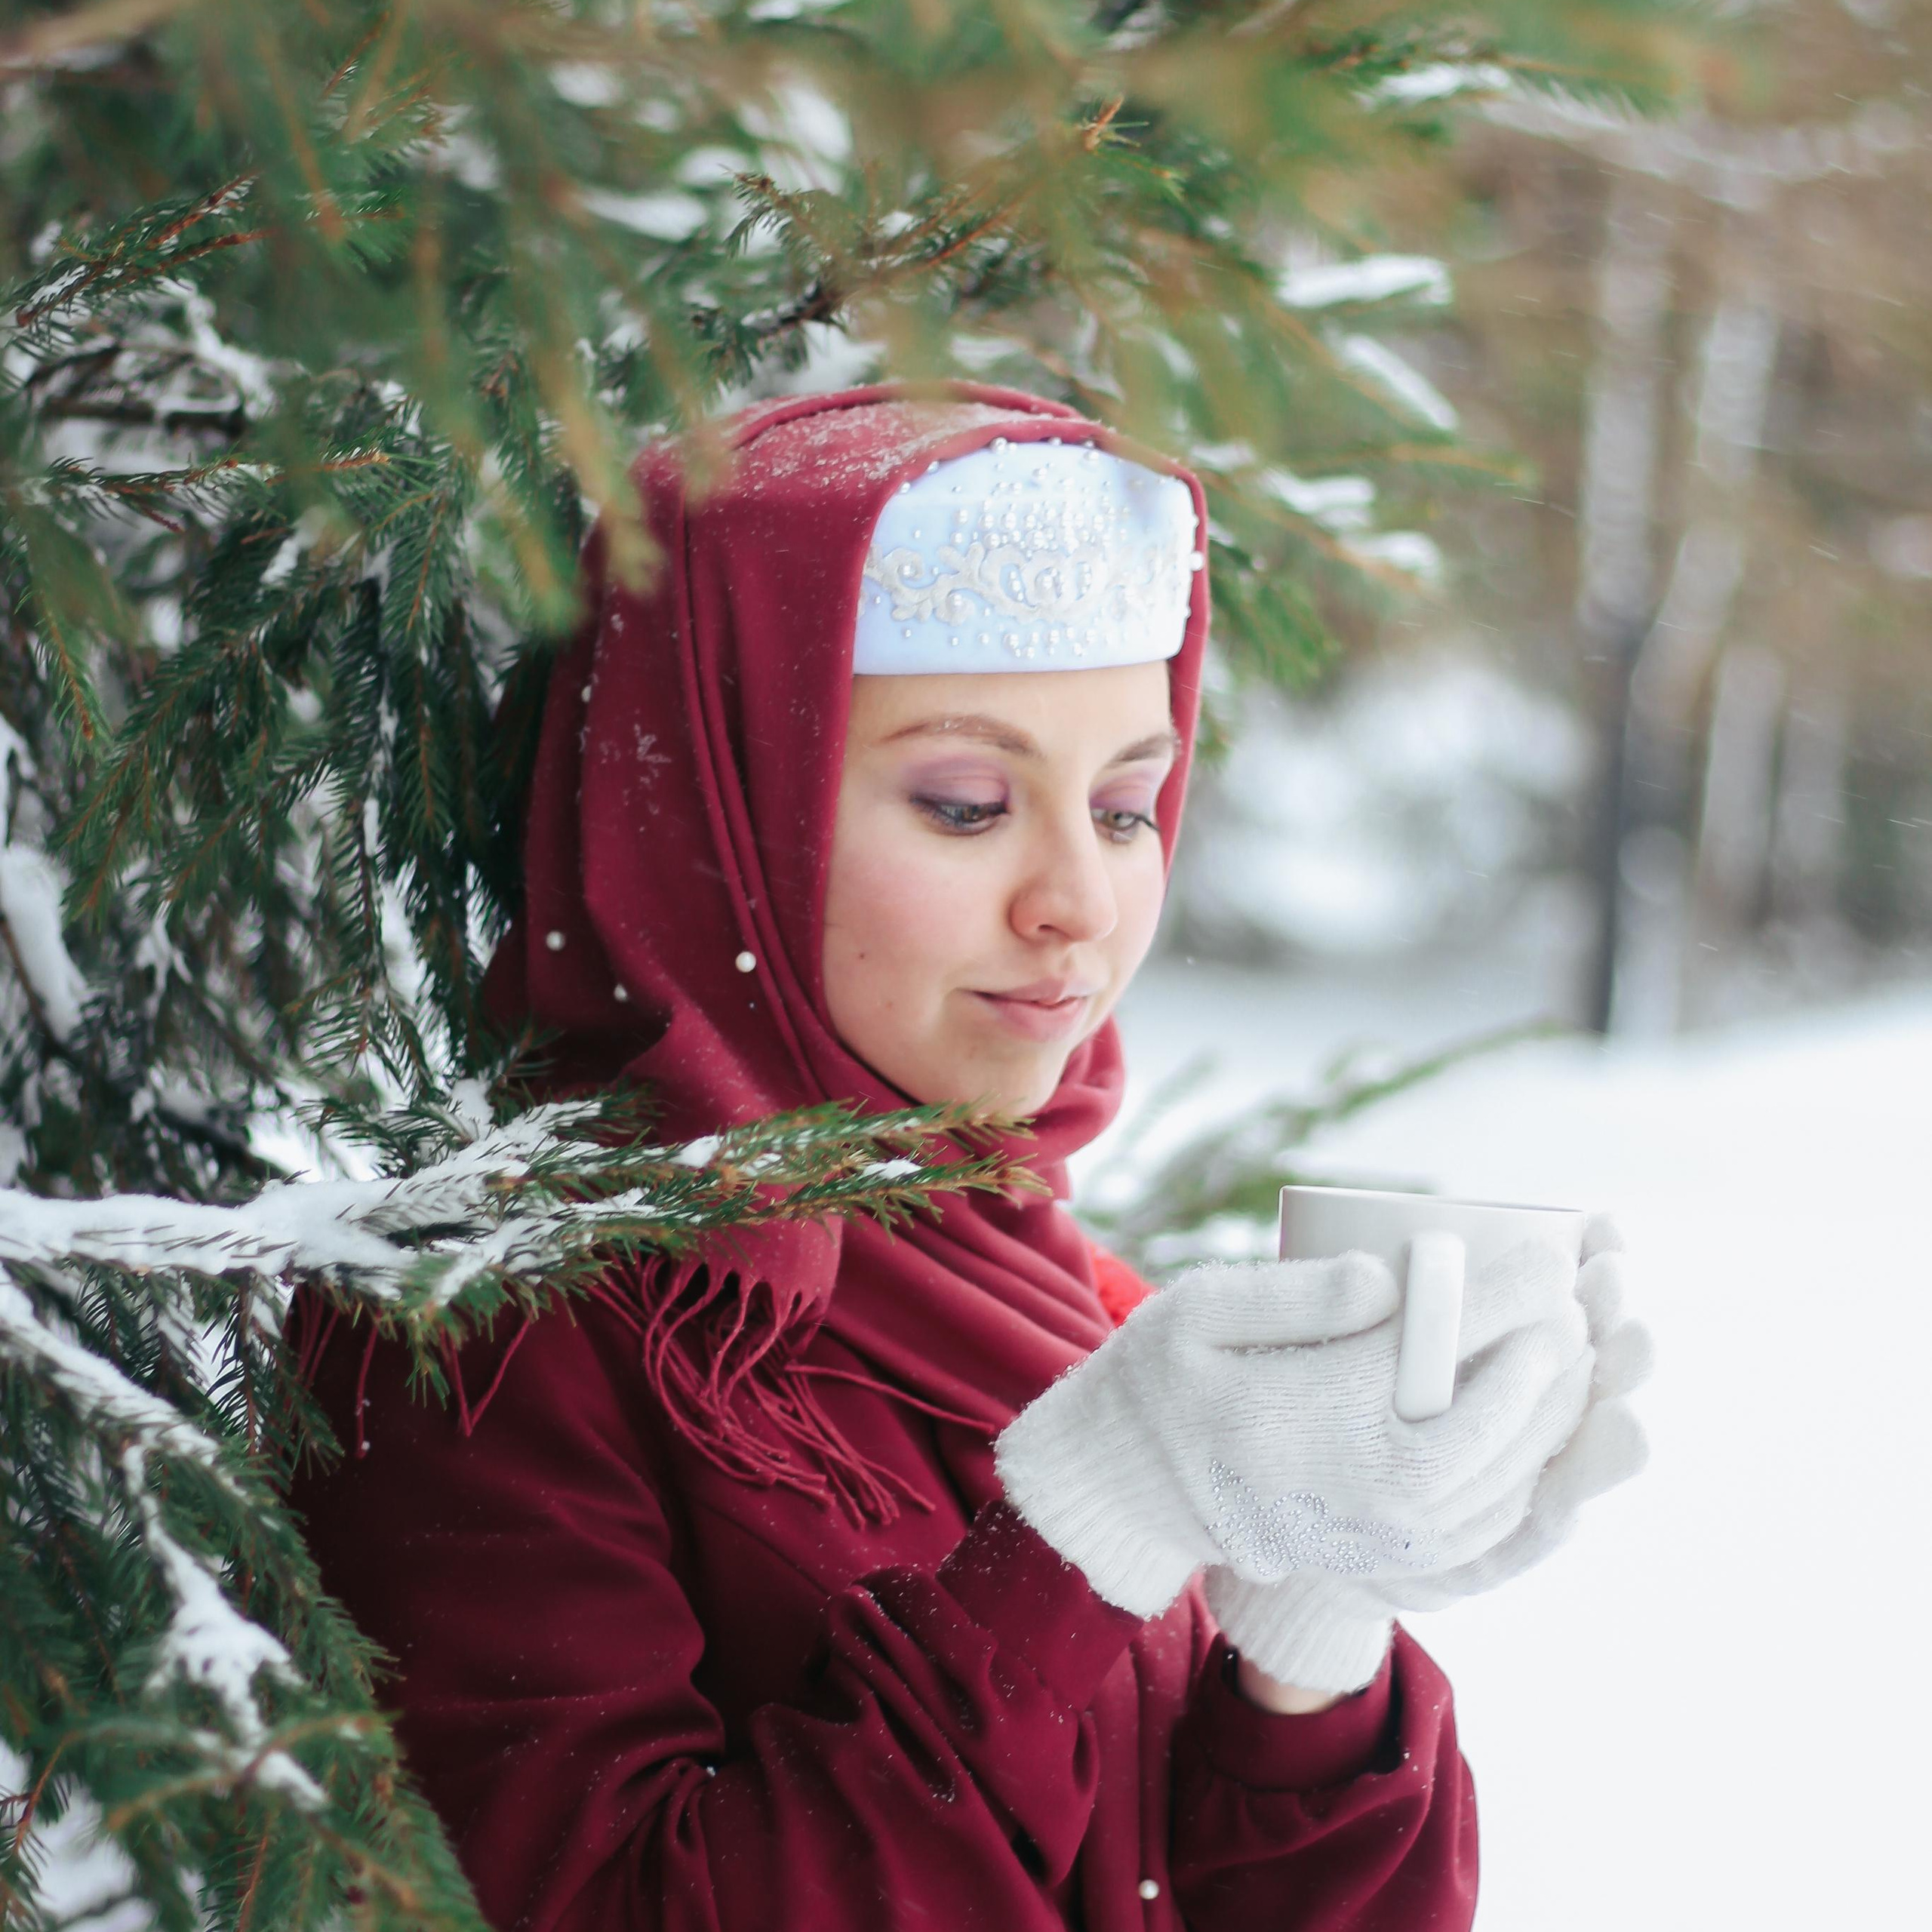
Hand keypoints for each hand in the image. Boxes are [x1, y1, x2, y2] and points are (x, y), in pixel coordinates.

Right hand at [994, 1233, 1592, 1620]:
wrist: (1134, 1491)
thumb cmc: (1166, 1379)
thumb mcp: (1198, 1311)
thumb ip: (1298, 1293)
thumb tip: (1397, 1280)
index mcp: (1299, 1415)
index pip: (1427, 1353)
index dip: (1499, 1302)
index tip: (1546, 1259)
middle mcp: (1349, 1488)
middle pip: (1486, 1426)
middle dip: (1549, 1360)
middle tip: (1582, 1302)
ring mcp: (1376, 1539)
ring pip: (1503, 1482)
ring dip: (1560, 1417)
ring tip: (1586, 1351)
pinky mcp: (1391, 1564)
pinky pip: (1493, 1526)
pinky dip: (1538, 1473)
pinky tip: (1554, 1427)